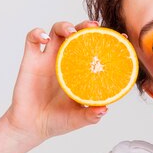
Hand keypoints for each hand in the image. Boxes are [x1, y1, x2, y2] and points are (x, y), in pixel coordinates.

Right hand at [4, 20, 107, 144]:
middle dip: (85, 26)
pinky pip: (32, 39)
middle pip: (77, 34)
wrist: (32, 127)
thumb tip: (104, 109)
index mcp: (80, 72)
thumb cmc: (57, 121)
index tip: (121, 37)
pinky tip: (44, 38)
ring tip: (72, 32)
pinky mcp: (31, 60)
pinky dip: (37, 33)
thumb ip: (90, 115)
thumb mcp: (77, 119)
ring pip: (56, 31)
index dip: (108, 41)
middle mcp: (66, 61)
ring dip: (64, 26)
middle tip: (94, 27)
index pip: (96, 50)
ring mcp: (48, 59)